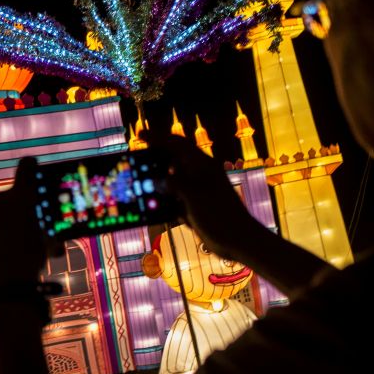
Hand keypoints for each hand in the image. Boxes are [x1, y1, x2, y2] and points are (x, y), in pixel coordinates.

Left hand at [0, 157, 47, 293]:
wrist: (5, 279)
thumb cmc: (31, 256)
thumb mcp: (49, 240)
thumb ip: (50, 230)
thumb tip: (56, 242)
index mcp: (20, 196)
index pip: (26, 165)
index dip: (32, 166)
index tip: (34, 169)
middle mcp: (0, 199)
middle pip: (14, 193)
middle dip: (23, 203)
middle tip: (33, 217)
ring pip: (2, 209)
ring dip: (11, 218)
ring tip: (21, 237)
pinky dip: (0, 229)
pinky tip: (8, 245)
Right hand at [141, 128, 263, 261]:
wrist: (238, 239)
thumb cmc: (219, 213)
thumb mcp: (193, 194)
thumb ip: (172, 183)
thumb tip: (154, 180)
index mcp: (201, 165)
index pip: (176, 144)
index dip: (158, 137)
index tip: (140, 134)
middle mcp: (198, 175)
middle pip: (171, 161)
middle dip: (154, 161)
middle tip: (135, 163)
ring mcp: (196, 191)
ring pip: (171, 181)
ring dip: (157, 184)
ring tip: (140, 187)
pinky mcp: (194, 207)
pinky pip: (173, 199)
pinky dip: (163, 201)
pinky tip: (152, 207)